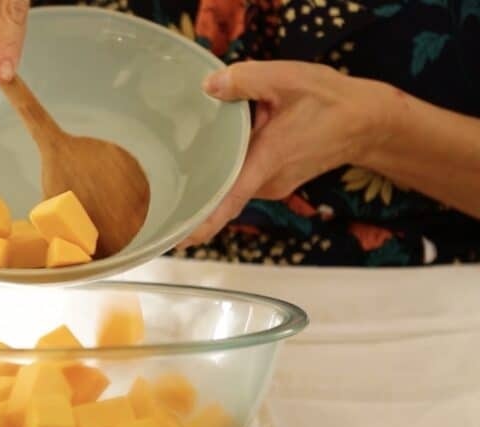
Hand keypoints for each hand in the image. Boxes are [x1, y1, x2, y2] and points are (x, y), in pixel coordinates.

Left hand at [178, 61, 388, 247]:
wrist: (368, 122)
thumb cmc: (331, 101)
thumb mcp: (287, 78)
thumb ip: (245, 79)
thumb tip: (208, 86)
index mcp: (266, 160)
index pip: (229, 201)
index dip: (202, 222)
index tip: (179, 239)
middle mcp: (267, 182)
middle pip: (222, 189)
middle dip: (196, 183)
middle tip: (167, 177)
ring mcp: (273, 186)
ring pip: (234, 181)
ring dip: (219, 166)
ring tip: (199, 143)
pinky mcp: (276, 182)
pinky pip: (246, 177)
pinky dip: (234, 165)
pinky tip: (226, 144)